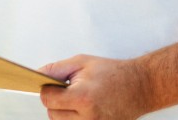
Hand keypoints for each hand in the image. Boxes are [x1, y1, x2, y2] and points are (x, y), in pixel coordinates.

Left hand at [39, 55, 153, 119]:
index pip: (48, 99)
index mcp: (83, 97)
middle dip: (56, 101)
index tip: (53, 85)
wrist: (140, 86)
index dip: (47, 90)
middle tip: (70, 90)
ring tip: (79, 99)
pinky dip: (74, 118)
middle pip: (52, 114)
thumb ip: (56, 69)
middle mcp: (88, 117)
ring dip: (64, 112)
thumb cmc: (113, 73)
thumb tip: (38, 75)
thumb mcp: (82, 62)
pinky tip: (84, 108)